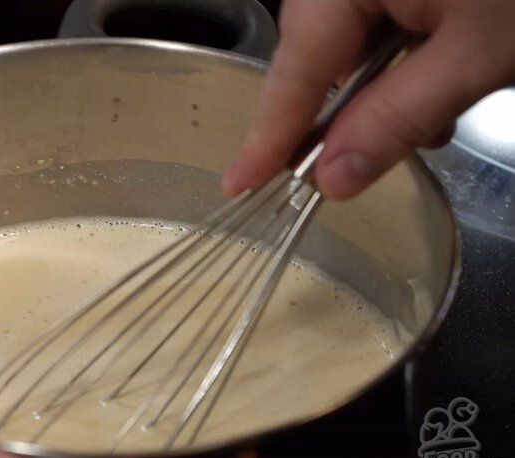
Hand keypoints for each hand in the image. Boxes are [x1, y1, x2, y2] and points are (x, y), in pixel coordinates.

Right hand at [222, 0, 514, 199]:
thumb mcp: (473, 58)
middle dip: (351, 112)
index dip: (266, 140)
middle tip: (384, 154)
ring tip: (444, 107)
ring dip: (390, 85)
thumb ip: (394, 122)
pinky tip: (450, 66)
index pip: (292, 77)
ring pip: (355, 42)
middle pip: (319, 58)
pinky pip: (383, 18)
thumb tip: (334, 178)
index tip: (239, 186)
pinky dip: (409, 52)